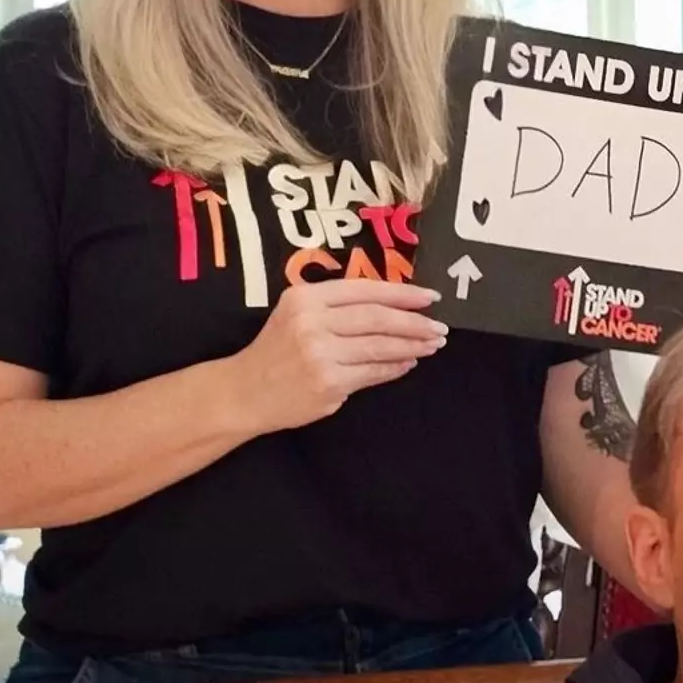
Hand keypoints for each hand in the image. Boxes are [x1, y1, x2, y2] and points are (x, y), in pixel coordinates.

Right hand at [233, 280, 447, 432]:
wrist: (244, 392)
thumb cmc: (276, 351)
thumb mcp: (297, 314)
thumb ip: (338, 307)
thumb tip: (396, 306)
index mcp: (305, 298)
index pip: (365, 290)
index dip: (402, 293)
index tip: (430, 297)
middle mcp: (311, 322)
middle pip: (377, 317)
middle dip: (414, 322)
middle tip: (438, 326)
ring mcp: (320, 354)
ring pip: (379, 346)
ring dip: (412, 345)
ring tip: (432, 345)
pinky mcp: (328, 383)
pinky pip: (373, 372)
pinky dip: (395, 367)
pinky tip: (408, 363)